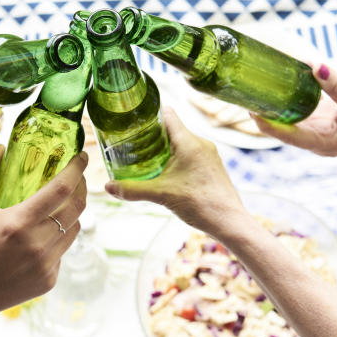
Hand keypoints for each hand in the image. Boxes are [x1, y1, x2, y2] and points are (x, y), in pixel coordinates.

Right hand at [0, 146, 88, 321]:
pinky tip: (43, 234)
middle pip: (77, 208)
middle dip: (81, 187)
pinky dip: (58, 238)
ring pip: (74, 229)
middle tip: (75, 176)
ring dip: (72, 213)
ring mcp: (46, 265)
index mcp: (19, 222)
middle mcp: (38, 244)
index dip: (77, 168)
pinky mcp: (49, 280)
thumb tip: (1, 148)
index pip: (62, 188)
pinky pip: (63, 251)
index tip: (82, 156)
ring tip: (60, 203)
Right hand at [104, 109, 245, 235]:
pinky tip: (164, 172)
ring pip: (180, 142)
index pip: (167, 114)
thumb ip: (133, 189)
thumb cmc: (201, 204)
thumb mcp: (161, 195)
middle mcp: (200, 143)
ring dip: (163, 148)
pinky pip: (190, 154)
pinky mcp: (211, 166)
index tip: (132, 121)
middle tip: (131, 143)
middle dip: (151, 135)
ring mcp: (208, 154)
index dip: (148, 114)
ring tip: (144, 158)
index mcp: (189, 142)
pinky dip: (175, 158)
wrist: (229, 222)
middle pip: (171, 128)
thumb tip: (108, 186)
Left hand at [251, 64, 336, 156]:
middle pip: (282, 129)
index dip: (265, 123)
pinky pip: (302, 113)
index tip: (249, 107)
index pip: (286, 135)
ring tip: (256, 85)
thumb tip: (315, 66)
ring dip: (275, 105)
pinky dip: (291, 100)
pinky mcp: (325, 124)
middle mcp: (318, 141)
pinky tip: (280, 84)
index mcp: (324, 144)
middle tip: (245, 90)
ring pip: (290, 120)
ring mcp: (320, 133)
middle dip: (264, 112)